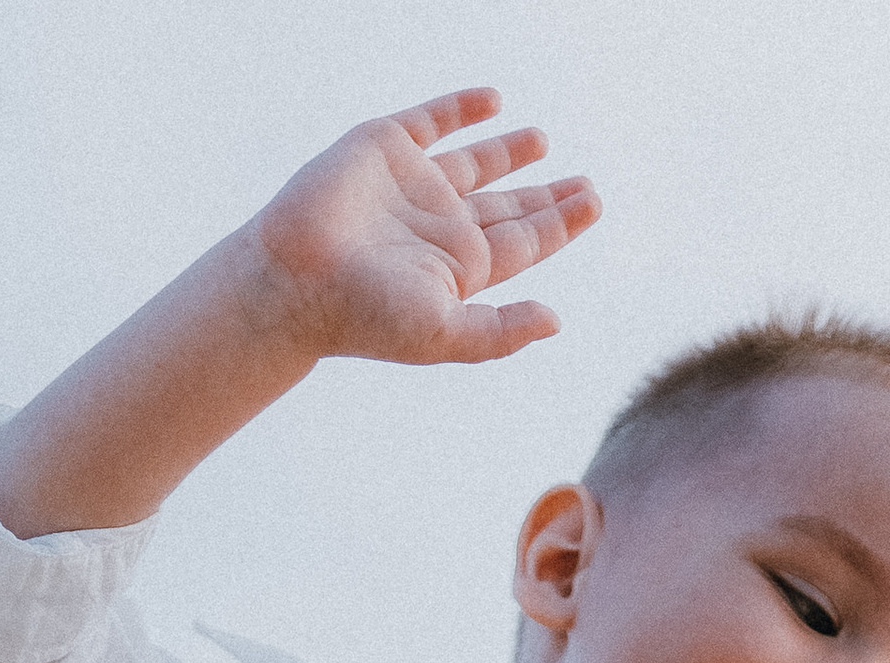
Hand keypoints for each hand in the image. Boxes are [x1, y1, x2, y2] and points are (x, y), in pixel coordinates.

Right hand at [242, 89, 597, 370]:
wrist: (296, 279)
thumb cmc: (365, 316)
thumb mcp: (444, 333)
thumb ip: (500, 331)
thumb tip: (556, 322)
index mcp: (459, 267)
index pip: (524, 242)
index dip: (560, 223)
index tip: (593, 201)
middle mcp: (441, 226)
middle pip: (508, 207)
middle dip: (546, 197)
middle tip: (585, 186)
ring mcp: (414, 185)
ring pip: (475, 163)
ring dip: (509, 152)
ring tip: (543, 140)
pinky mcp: (385, 147)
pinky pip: (432, 121)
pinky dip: (461, 109)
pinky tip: (492, 102)